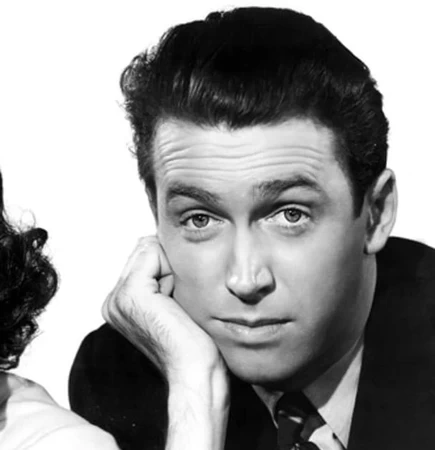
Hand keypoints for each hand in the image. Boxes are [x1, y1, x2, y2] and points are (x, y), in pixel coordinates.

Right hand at [102, 236, 229, 449]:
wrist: (194, 370)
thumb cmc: (192, 341)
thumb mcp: (172, 299)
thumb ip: (158, 272)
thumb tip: (157, 240)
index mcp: (118, 303)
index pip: (142, 255)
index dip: (168, 269)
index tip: (174, 302)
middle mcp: (112, 300)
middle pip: (145, 249)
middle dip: (168, 267)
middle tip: (175, 304)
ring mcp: (118, 297)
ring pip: (149, 249)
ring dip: (171, 270)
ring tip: (174, 304)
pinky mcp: (131, 294)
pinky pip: (153, 252)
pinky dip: (171, 271)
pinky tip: (173, 301)